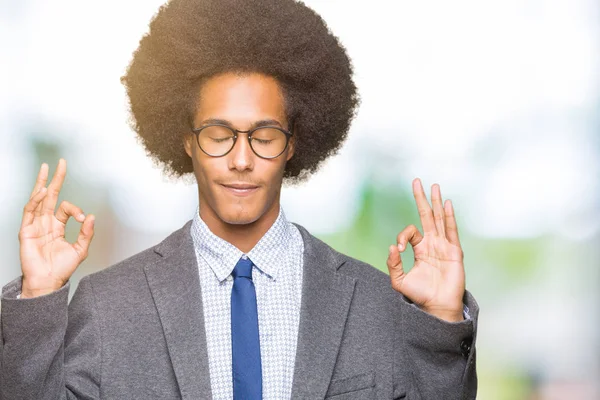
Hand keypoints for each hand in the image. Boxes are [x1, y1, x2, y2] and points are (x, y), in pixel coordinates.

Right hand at [18, 159, 94, 297]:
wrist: (48, 282)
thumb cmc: (61, 268)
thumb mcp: (80, 250)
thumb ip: (87, 234)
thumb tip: (91, 216)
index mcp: (57, 226)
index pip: (66, 208)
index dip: (75, 209)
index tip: (82, 219)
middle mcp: (45, 223)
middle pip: (50, 196)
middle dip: (55, 179)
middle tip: (60, 163)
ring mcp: (34, 225)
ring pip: (37, 199)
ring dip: (41, 183)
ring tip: (46, 168)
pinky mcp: (26, 231)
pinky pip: (30, 212)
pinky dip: (35, 201)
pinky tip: (42, 191)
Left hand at [386, 178, 464, 321]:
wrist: (437, 307)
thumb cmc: (419, 295)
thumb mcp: (399, 280)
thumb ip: (393, 264)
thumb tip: (392, 247)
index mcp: (420, 248)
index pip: (410, 231)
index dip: (403, 236)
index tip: (399, 249)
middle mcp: (432, 244)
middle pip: (426, 216)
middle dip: (421, 199)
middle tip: (416, 181)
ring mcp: (444, 246)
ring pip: (440, 219)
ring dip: (436, 202)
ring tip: (434, 186)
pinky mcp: (454, 252)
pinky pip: (451, 231)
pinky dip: (449, 217)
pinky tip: (447, 203)